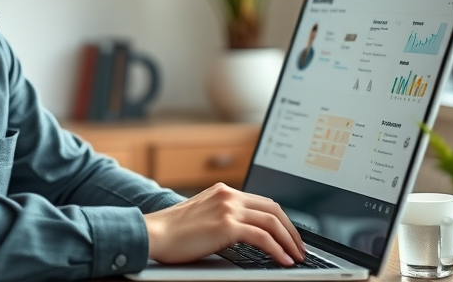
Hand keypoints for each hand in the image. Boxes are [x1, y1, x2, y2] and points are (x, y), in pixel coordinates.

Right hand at [143, 182, 305, 264]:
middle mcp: (228, 195)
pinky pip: (262, 237)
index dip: (282, 220)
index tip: (289, 236)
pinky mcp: (226, 225)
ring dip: (289, 242)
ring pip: (272, 222)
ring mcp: (228, 208)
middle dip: (291, 231)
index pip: (263, 202)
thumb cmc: (172, 232)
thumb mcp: (202, 216)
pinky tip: (283, 260)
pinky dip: (277, 249)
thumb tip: (246, 233)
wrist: (153, 234)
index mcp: (223, 191)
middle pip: (273, 209)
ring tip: (296, 257)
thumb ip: (222, 216)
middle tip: (299, 249)